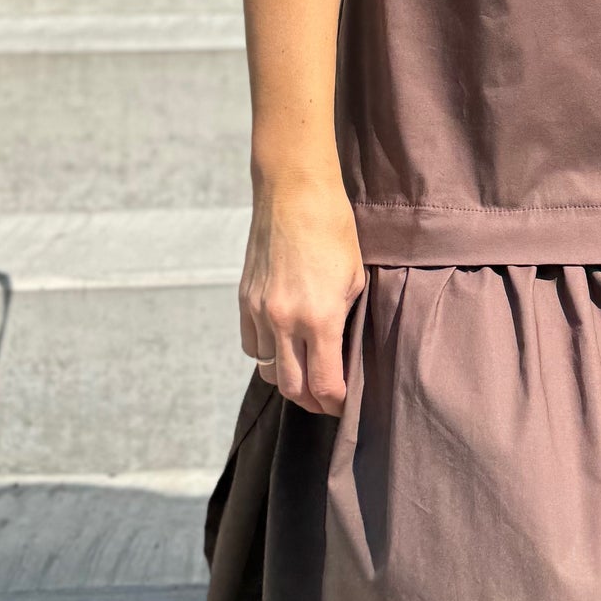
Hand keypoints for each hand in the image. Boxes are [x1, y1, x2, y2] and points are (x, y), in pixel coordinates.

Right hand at [239, 179, 365, 413]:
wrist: (294, 194)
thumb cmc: (334, 232)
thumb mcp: (355, 280)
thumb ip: (345, 322)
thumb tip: (342, 356)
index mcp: (320, 318)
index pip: (324, 385)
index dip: (337, 404)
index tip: (346, 405)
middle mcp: (285, 321)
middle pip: (292, 388)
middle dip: (312, 401)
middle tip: (327, 399)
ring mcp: (260, 312)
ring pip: (268, 370)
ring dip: (288, 379)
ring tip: (305, 374)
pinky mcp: (244, 300)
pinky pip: (252, 346)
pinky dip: (267, 354)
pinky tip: (284, 346)